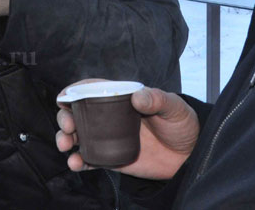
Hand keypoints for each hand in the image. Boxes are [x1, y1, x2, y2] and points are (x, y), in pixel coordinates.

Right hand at [56, 82, 198, 179]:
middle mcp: (109, 117)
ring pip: (78, 137)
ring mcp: (109, 138)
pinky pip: (90, 160)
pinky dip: (79, 162)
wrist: (191, 155)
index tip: (63, 98)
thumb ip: (156, 99)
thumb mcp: (173, 107)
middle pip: (78, 113)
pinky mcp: (112, 158)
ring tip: (65, 145)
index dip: (73, 92)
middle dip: (65, 118)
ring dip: (66, 139)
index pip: (91, 90)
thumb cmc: (182, 123)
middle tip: (68, 127)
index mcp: (120, 98)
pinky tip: (75, 163)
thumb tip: (137, 97)